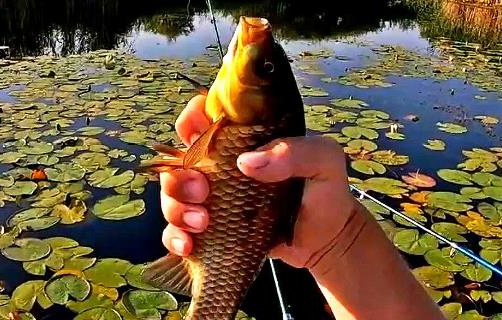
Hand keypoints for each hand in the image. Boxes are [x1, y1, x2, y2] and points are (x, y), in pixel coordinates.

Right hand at [159, 94, 359, 267]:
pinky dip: (175, 237)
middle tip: (204, 191)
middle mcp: (223, 165)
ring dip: (176, 208)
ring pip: (173, 195)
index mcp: (245, 138)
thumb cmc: (326, 190)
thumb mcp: (324, 160)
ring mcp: (215, 198)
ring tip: (203, 222)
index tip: (196, 135)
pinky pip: (177, 231)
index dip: (192, 119)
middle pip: (179, 160)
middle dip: (180, 176)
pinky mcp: (213, 230)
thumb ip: (294, 152)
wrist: (329, 240)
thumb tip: (248, 162)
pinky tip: (190, 246)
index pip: (204, 115)